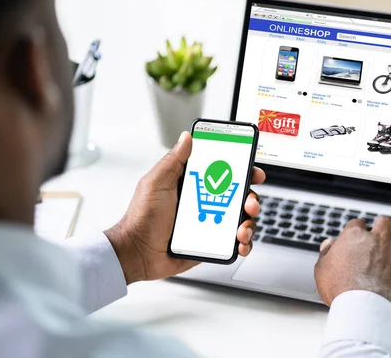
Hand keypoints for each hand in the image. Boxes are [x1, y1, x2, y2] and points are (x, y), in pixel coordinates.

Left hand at [105, 131, 265, 283]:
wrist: (137, 252)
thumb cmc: (142, 218)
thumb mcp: (156, 183)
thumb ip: (173, 160)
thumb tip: (187, 137)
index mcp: (194, 184)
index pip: (225, 172)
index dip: (243, 170)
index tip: (253, 171)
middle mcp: (205, 202)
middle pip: (239, 196)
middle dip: (252, 198)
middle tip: (249, 203)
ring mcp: (210, 222)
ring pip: (241, 219)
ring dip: (249, 222)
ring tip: (241, 229)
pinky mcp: (212, 243)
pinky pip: (235, 242)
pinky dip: (244, 242)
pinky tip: (240, 243)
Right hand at [314, 217, 390, 311]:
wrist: (362, 307)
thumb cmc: (340, 289)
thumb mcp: (322, 269)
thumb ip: (326, 254)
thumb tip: (328, 245)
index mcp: (355, 237)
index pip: (357, 224)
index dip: (358, 229)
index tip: (358, 234)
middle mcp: (378, 240)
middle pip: (386, 223)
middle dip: (385, 225)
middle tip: (385, 229)